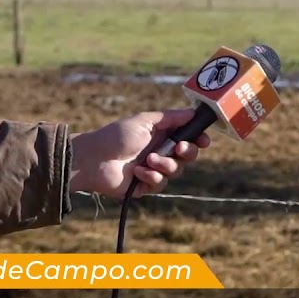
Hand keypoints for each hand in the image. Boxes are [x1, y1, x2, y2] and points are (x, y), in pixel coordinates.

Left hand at [68, 108, 211, 198]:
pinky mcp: (146, 185)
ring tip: (148, 161)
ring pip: (176, 170)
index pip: (189, 137)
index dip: (199, 139)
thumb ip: (171, 117)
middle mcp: (161, 151)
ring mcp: (154, 169)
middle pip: (188, 155)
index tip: (204, 140)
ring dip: (165, 165)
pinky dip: (151, 177)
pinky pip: (161, 184)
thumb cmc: (116, 136)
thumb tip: (193, 112)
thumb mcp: (145, 121)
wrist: (94, 159)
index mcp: (162, 134)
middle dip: (187, 152)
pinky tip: (138, 172)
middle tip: (179, 149)